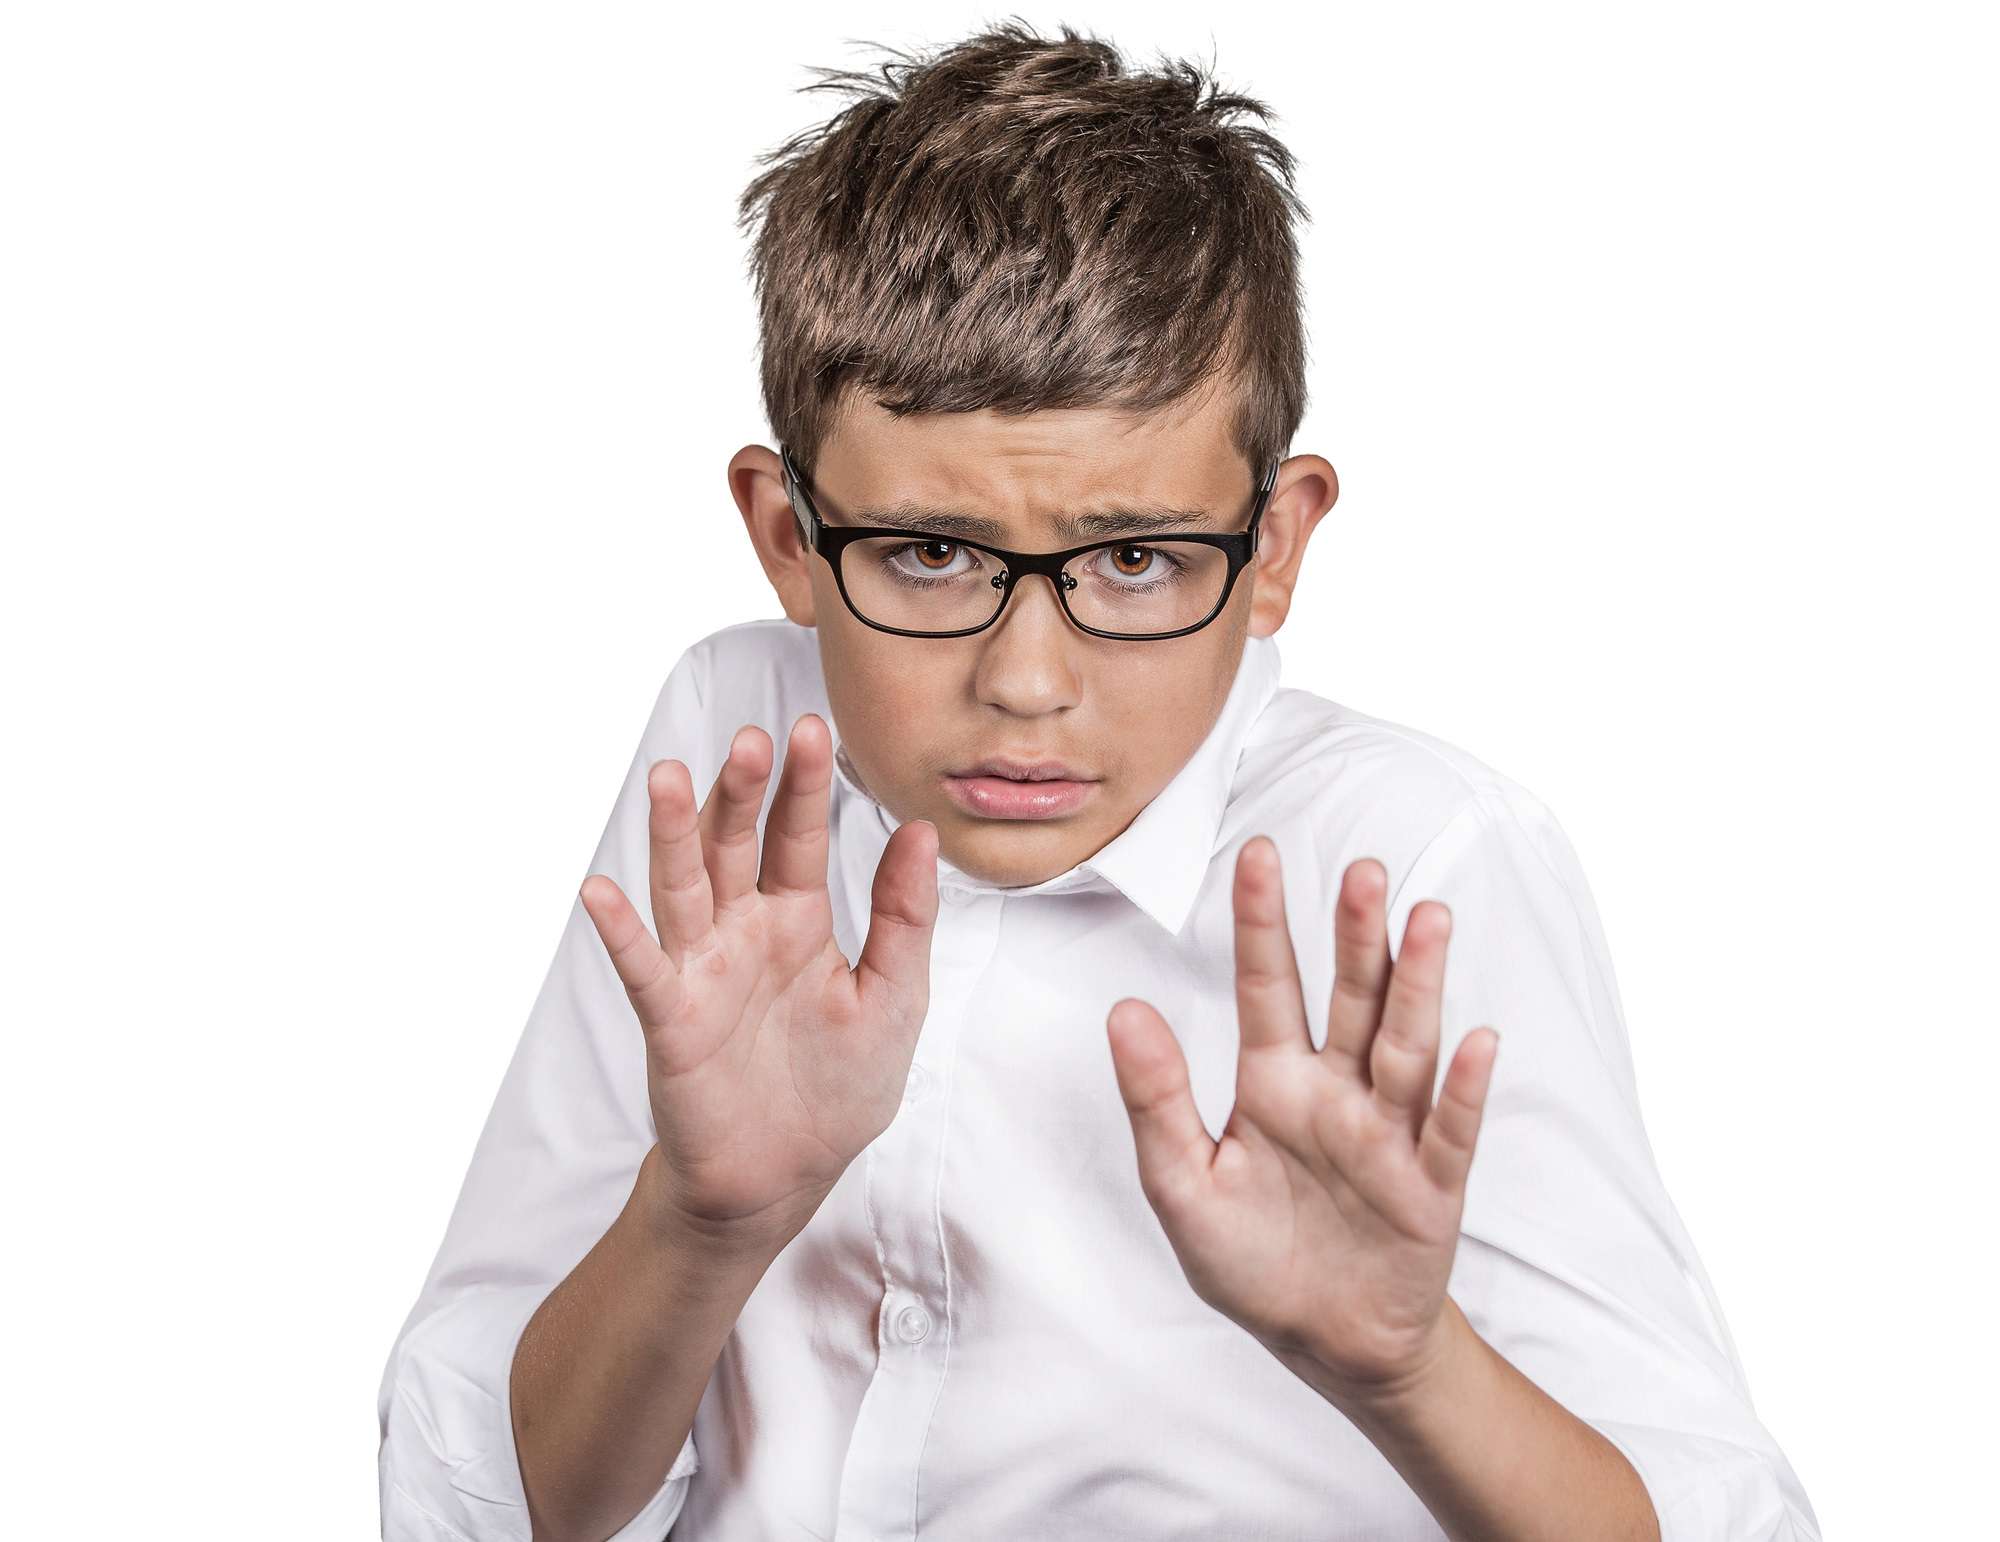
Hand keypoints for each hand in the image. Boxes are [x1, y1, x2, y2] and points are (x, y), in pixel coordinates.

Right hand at [580, 713, 939, 1250]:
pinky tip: (601, 891)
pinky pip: (644, 969)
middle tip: (752, 739)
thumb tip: (922, 830)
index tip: (813, 727)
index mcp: (799, 918)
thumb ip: (905, 917)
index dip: (804, 784)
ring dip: (670, 833)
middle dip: (742, 790)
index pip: (800, 835)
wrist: (788, 1178)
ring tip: (665, 774)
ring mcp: (703, 969)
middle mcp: (744, 930)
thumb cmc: (838, 1087)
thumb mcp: (894, 998)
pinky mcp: (674, 1020)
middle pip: (736, 844)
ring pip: (683, 886)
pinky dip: (620, 932)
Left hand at [1106, 840, 1498, 1399]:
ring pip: (1406, 1045)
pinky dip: (1461, 1090)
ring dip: (1418, 984)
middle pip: (1350, 998)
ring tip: (1427, 918)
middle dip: (1354, 935)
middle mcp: (1337, 1092)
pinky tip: (1475, 1040)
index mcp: (1274, 1082)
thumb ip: (1156, 1099)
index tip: (1257, 851)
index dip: (1261, 921)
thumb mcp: (1182, 1185)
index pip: (1267, 985)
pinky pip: (1448, 1133)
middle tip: (1360, 869)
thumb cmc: (1251, 1258)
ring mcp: (1389, 1133)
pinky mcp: (1431, 1187)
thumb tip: (1122, 1009)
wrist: (1325, 1343)